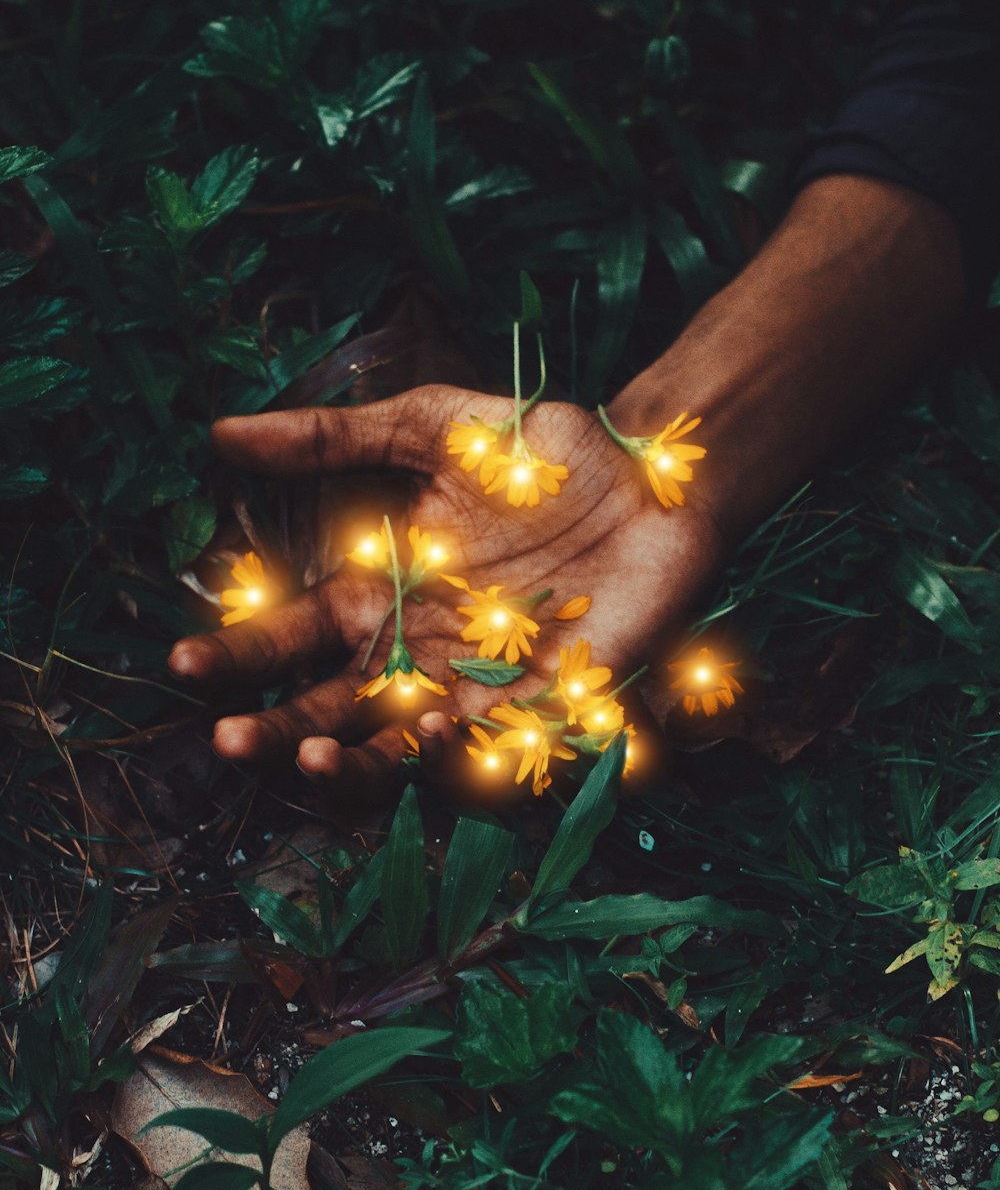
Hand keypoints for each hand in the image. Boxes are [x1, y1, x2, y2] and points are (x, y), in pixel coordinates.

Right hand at [167, 384, 726, 805]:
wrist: (647, 475)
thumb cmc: (535, 451)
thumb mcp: (427, 428)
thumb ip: (331, 438)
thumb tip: (219, 433)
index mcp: (382, 589)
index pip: (293, 635)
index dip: (240, 654)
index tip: (185, 665)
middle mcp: (418, 647)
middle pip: (331, 705)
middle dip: (277, 729)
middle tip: (232, 739)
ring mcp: (476, 681)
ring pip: (396, 743)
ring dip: (353, 761)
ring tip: (313, 757)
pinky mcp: (542, 703)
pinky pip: (490, 749)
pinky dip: (457, 756)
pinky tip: (430, 734)